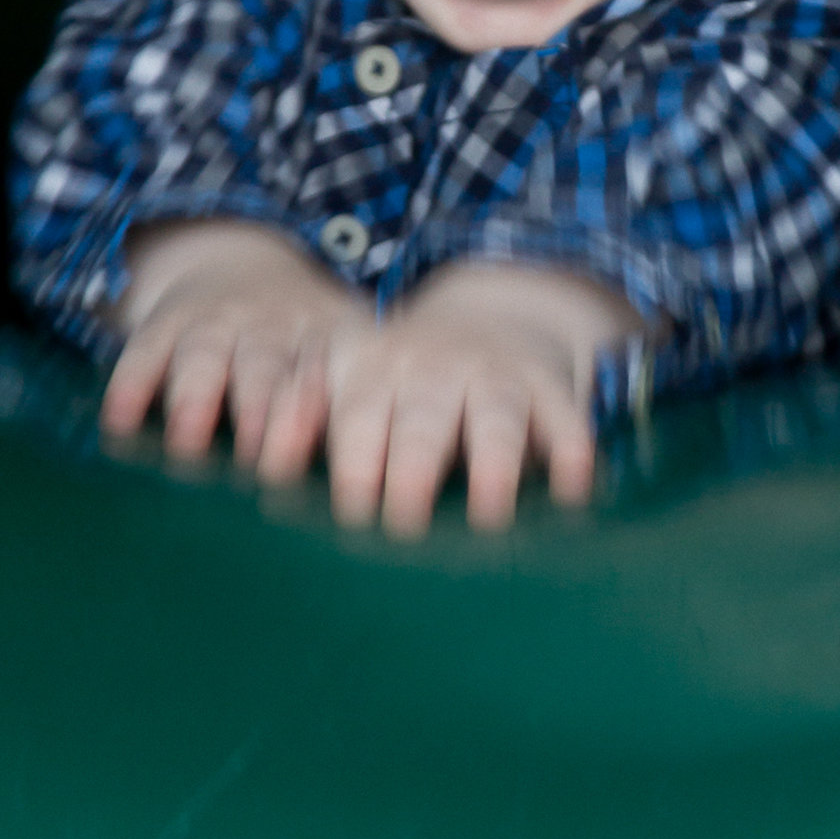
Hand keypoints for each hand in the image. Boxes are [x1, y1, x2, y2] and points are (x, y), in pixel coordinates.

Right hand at [100, 219, 368, 463]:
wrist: (238, 263)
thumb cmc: (303, 347)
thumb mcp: (344, 358)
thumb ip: (354, 417)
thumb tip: (395, 501)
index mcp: (328, 342)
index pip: (330, 382)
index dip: (329, 423)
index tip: (335, 474)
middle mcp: (273, 328)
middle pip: (270, 369)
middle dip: (265, 416)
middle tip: (262, 469)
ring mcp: (216, 322)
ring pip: (206, 357)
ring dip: (197, 400)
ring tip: (188, 445)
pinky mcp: (165, 322)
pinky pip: (145, 350)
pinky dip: (131, 384)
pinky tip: (119, 423)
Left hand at [318, 259, 640, 536]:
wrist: (492, 316)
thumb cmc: (396, 380)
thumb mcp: (344, 378)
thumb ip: (301, 416)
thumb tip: (262, 468)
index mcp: (371, 366)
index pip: (358, 416)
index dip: (355, 463)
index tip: (351, 512)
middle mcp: (433, 366)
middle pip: (422, 421)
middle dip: (413, 467)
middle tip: (405, 522)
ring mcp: (495, 373)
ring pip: (494, 419)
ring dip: (493, 465)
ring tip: (489, 516)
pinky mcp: (549, 387)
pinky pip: (566, 418)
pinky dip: (573, 449)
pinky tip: (577, 490)